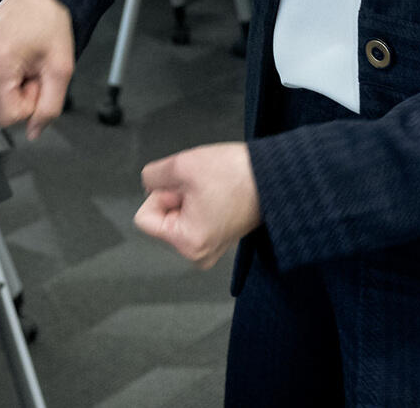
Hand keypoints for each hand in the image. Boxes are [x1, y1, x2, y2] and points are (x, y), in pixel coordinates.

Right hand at [0, 0, 74, 139]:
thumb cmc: (48, 22)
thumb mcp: (61, 69)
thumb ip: (50, 107)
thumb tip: (34, 131)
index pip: (7, 118)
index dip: (29, 106)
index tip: (37, 82)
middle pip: (0, 110)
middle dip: (22, 95)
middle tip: (32, 69)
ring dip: (14, 87)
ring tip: (24, 62)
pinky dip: (5, 79)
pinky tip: (14, 59)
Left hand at [134, 142, 260, 269]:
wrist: (274, 175)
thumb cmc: (236, 175)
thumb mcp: (181, 165)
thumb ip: (152, 177)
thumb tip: (149, 184)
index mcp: (189, 244)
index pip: (144, 218)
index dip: (160, 195)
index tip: (185, 188)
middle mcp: (199, 253)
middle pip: (162, 217)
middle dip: (176, 196)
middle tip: (202, 186)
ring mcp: (211, 247)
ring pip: (178, 214)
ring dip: (189, 196)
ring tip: (212, 189)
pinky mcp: (220, 236)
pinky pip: (194, 216)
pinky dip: (201, 200)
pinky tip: (219, 193)